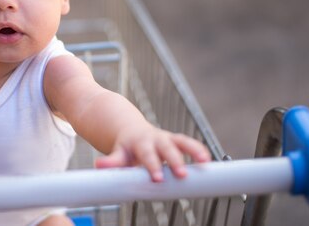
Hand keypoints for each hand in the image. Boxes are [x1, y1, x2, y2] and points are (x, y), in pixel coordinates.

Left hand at [94, 126, 210, 181]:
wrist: (128, 128)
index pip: (146, 155)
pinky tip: (209, 161)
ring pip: (182, 141)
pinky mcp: (176, 141)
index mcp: (139, 144)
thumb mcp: (118, 153)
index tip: (157, 179)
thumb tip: (99, 165)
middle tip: (182, 175)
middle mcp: (155, 139)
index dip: (152, 166)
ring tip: (205, 162)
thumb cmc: (125, 147)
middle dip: (175, 161)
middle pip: (166, 149)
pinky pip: (190, 144)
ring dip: (194, 151)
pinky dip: (199, 150)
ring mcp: (166, 139)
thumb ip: (111, 161)